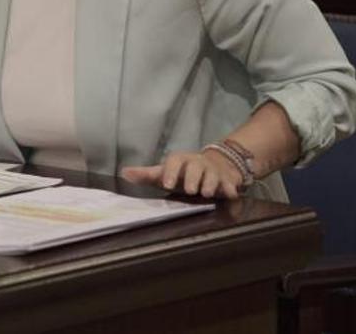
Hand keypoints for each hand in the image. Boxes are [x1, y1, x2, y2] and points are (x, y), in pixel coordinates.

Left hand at [120, 150, 245, 198]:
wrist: (214, 164)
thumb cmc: (183, 172)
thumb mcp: (165, 173)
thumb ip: (146, 175)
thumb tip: (124, 173)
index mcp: (181, 161)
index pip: (174, 161)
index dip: (170, 172)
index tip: (166, 184)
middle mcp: (197, 163)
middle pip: (195, 167)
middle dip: (193, 178)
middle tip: (190, 190)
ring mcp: (213, 171)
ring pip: (213, 175)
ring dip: (211, 183)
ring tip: (207, 193)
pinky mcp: (227, 180)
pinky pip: (230, 184)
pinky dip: (231, 189)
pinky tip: (231, 195)